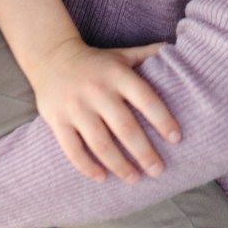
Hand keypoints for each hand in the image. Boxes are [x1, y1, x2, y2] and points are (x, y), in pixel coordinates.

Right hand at [29, 40, 180, 184]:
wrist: (51, 56)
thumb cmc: (96, 62)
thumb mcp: (122, 55)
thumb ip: (148, 55)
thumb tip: (175, 49)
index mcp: (117, 75)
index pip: (146, 99)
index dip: (163, 120)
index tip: (176, 139)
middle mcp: (97, 91)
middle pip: (125, 128)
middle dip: (144, 152)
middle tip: (158, 170)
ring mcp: (75, 107)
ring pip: (100, 143)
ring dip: (119, 165)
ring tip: (134, 178)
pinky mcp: (57, 121)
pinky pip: (73, 150)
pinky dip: (87, 166)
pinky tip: (102, 178)